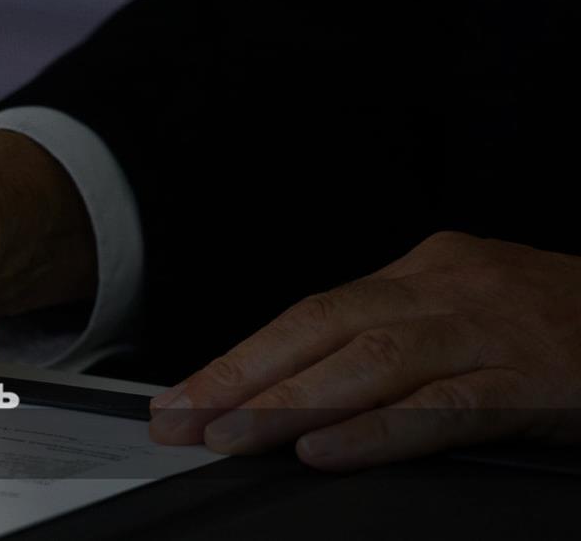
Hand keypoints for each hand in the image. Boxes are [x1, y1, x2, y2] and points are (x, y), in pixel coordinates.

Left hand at [149, 231, 580, 469]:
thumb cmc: (561, 327)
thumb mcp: (469, 313)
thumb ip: (395, 344)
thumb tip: (306, 395)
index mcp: (423, 272)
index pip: (310, 313)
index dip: (242, 358)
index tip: (184, 396)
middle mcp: (444, 288)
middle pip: (320, 327)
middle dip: (240, 377)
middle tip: (180, 418)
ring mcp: (488, 329)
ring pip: (369, 361)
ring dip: (289, 403)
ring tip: (230, 436)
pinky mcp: (531, 378)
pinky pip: (442, 405)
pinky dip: (378, 429)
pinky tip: (325, 451)